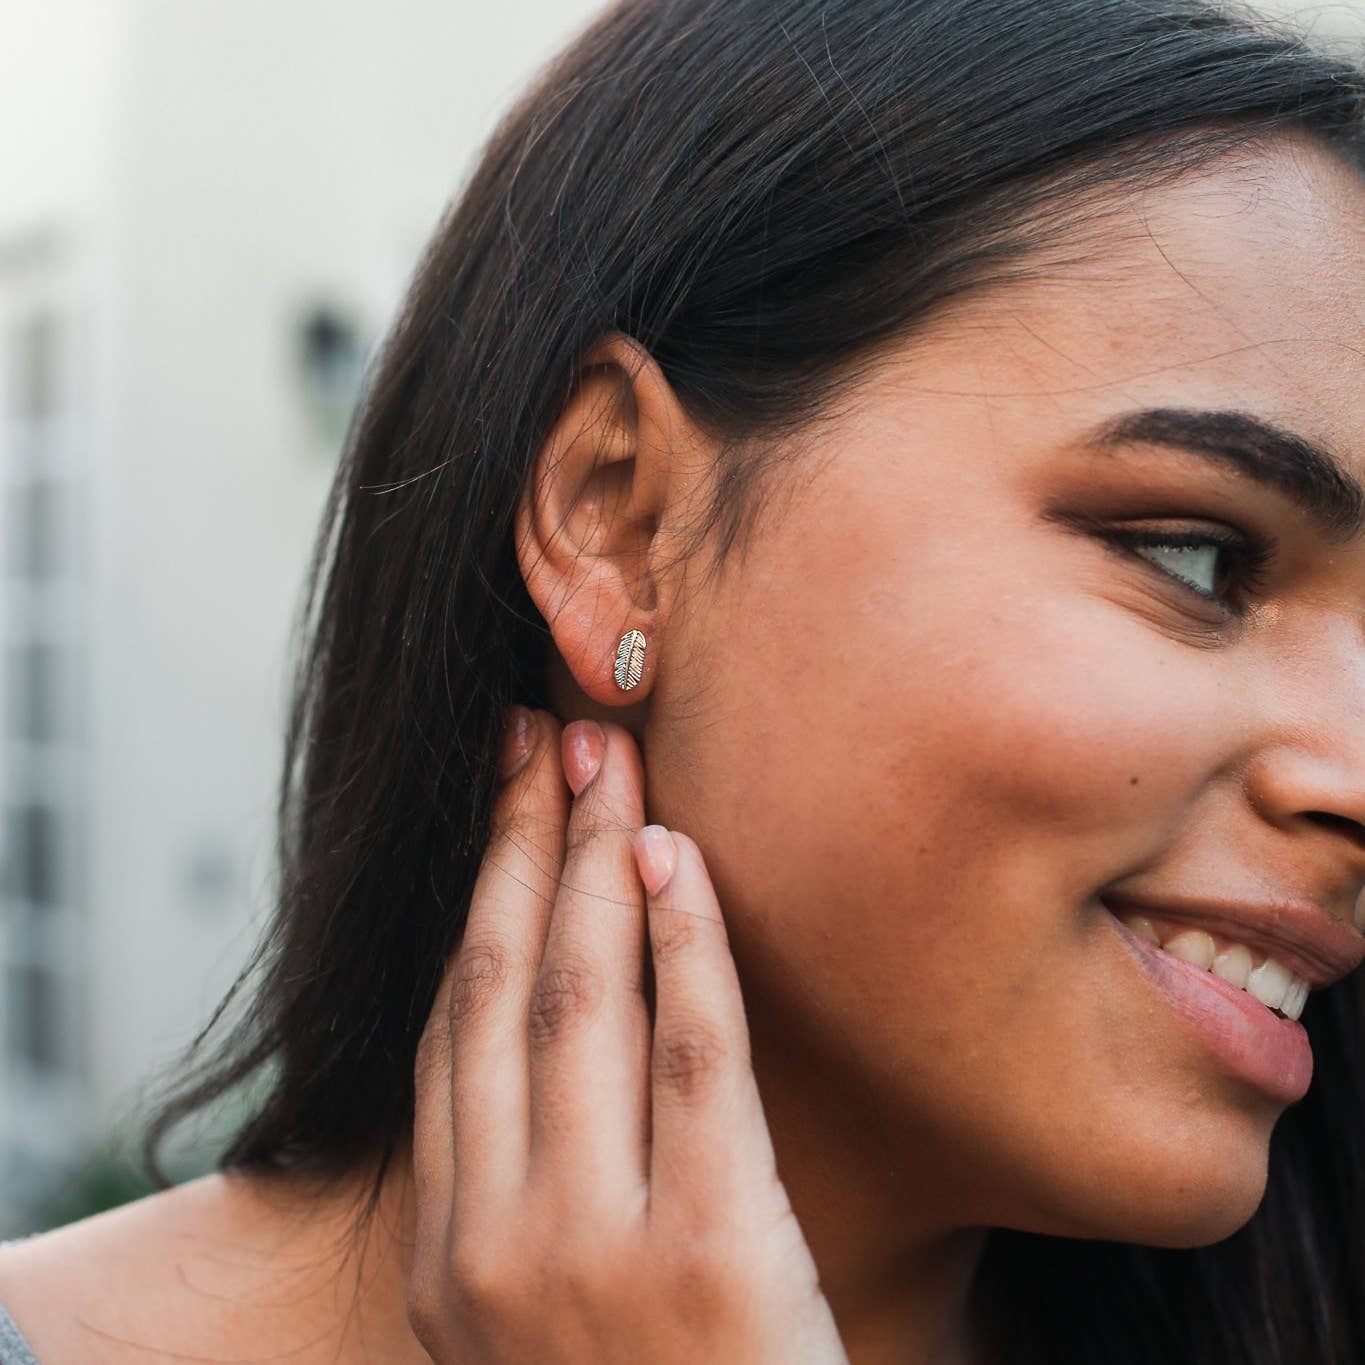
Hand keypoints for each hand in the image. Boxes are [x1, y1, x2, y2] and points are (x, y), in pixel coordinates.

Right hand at [407, 708, 848, 1363]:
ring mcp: (591, 1245)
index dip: (474, 898)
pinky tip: (678, 857)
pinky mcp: (708, 1249)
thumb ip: (525, 1185)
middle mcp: (494, 1235)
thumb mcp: (538, 1314)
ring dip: (592, 862)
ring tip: (607, 763)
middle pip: (500, 984)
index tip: (499, 806)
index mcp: (447, 1249)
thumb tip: (546, 1021)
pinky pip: (694, 1054)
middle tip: (547, 737)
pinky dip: (685, 943)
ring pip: (581, 997)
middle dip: (521, 843)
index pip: (453, 1026)